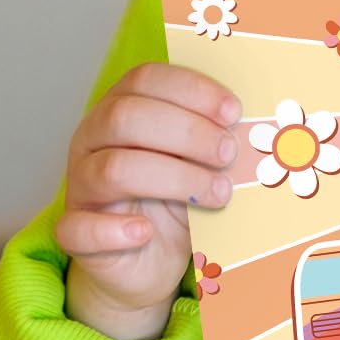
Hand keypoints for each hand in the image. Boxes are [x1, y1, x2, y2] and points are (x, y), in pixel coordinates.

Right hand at [58, 63, 241, 339]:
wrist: (147, 260)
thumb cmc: (177, 197)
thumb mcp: (199, 160)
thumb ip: (216, 137)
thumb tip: (262, 124)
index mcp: (122, 109)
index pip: (145, 79)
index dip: (192, 90)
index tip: (234, 112)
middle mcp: (92, 140)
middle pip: (127, 116)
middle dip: (188, 133)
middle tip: (230, 155)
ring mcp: (80, 186)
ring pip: (114, 169)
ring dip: (175, 179)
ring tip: (218, 194)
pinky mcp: (76, 232)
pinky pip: (79, 228)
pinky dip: (115, 230)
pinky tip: (146, 231)